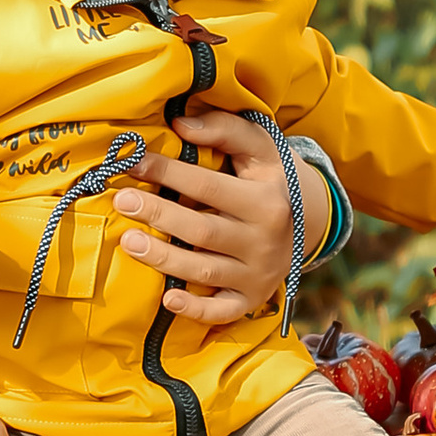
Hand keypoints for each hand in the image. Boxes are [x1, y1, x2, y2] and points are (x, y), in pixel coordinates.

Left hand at [110, 107, 299, 328]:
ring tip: (128, 241)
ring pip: (203, 271)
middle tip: (122, 201)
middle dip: (158, 215)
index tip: (134, 162)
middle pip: (202, 231)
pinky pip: (222, 311)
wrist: (313, 221)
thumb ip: (224, 129)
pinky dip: (195, 310)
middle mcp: (264, 240)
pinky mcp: (251, 298)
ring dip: (163, 259)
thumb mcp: (260, 147)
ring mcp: (258, 273)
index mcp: (266, 200)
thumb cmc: (271, 178)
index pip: (209, 185)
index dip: (168, 172)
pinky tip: (168, 299)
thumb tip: (181, 124)